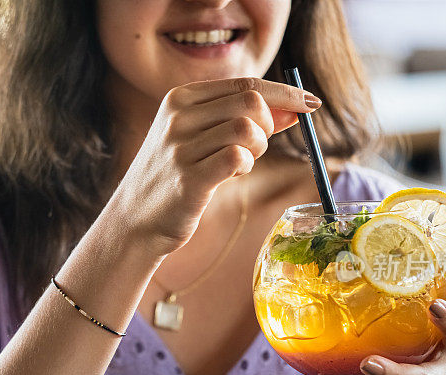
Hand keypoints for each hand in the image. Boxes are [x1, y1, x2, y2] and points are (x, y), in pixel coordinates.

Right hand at [112, 77, 319, 255]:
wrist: (135, 220)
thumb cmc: (174, 178)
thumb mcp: (201, 139)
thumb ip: (242, 121)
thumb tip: (293, 109)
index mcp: (180, 98)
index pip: (246, 83)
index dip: (284, 94)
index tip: (310, 104)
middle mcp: (178, 117)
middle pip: (251, 102)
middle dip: (269, 125)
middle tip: (257, 148)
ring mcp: (180, 147)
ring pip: (248, 129)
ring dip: (258, 148)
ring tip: (241, 164)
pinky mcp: (188, 178)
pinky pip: (237, 158)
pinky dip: (245, 166)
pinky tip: (231, 175)